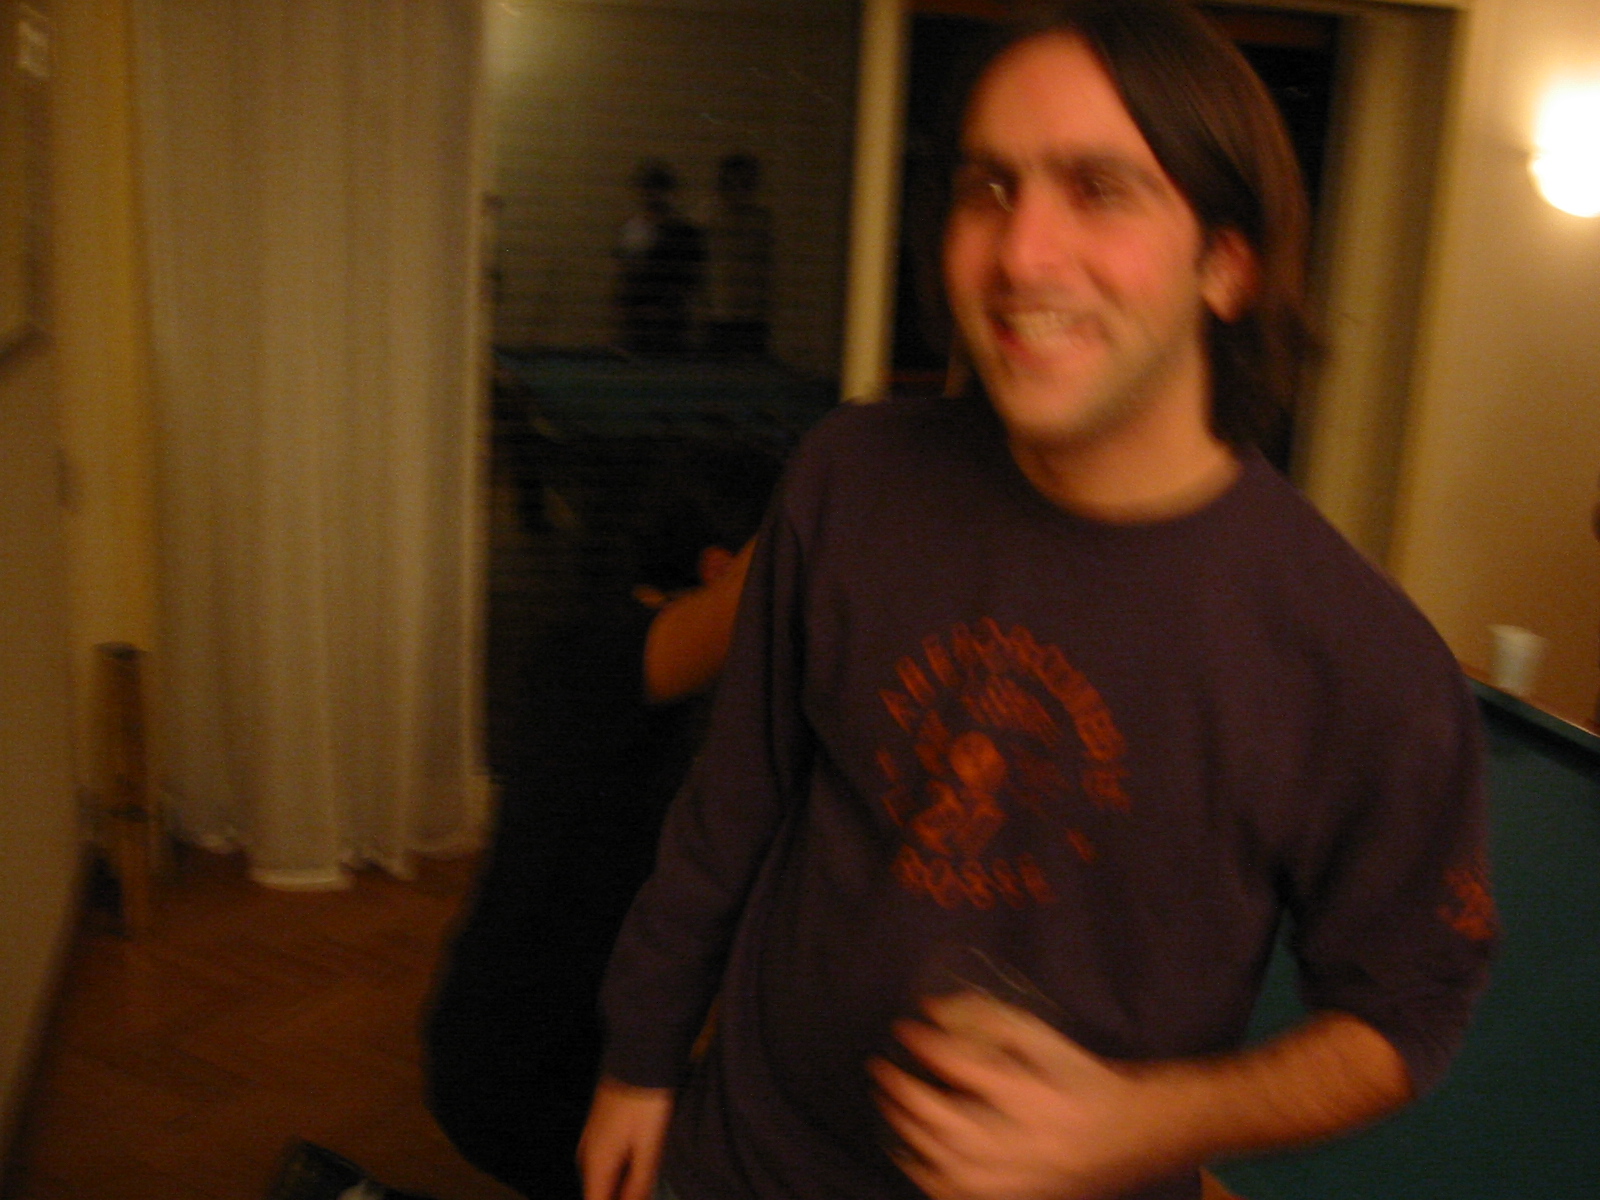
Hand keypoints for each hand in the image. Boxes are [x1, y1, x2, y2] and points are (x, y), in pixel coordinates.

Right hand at [579, 1078, 675, 1199]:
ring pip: (604, 1177)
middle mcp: (586, 1156)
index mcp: (596, 1165)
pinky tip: (642, 1160)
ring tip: (647, 1176)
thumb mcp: (649, 1147)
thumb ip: (639, 1184)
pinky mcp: (599, 1129)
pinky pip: (607, 1161)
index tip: (639, 1196)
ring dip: (622, 1184)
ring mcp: (591, 1140)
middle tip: (646, 1186)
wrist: (638, 1057)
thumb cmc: (646, 1103)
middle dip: (620, 1196)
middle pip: (600, 1193)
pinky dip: (623, 1168)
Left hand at [870, 993, 1181, 1199]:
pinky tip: (908, 1152)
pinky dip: (926, 1175)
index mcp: (1036, 1096)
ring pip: (947, 1164)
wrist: (1130, 1135)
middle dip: (906, 1094)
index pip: (967, 1068)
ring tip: (889, 1102)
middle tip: (881, 1069)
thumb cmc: (1081, 1079)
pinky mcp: (1014, 1198)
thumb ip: (991, 1021)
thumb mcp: (1045, 1039)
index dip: (928, 1046)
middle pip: (949, 1122)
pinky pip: (957, 1194)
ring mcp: (1019, 1179)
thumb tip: (932, 1009)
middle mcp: (1026, 1143)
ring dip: (908, 1131)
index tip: (904, 1029)